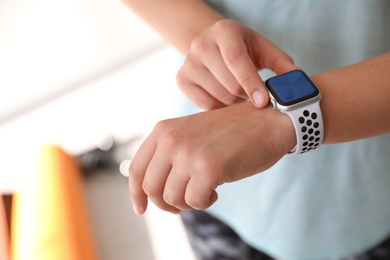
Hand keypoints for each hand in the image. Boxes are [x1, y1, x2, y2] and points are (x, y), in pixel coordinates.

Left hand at [128, 102, 294, 214]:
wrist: (267, 121)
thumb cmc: (231, 132)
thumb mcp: (191, 134)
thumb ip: (169, 155)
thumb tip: (152, 192)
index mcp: (164, 130)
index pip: (136, 169)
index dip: (137, 194)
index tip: (142, 209)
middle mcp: (171, 140)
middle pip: (151, 188)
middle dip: (166, 203)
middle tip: (184, 202)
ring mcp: (189, 153)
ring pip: (171, 198)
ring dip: (189, 201)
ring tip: (206, 189)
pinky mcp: (209, 168)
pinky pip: (194, 201)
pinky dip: (204, 201)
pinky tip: (216, 189)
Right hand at [176, 19, 298, 109]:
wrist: (211, 43)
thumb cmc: (242, 47)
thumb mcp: (262, 48)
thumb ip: (281, 63)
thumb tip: (298, 83)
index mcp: (224, 31)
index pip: (236, 60)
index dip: (250, 82)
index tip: (262, 102)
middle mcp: (201, 45)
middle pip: (228, 84)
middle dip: (247, 95)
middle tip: (256, 97)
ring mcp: (188, 63)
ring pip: (218, 97)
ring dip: (235, 103)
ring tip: (241, 94)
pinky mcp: (182, 79)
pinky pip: (205, 105)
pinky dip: (221, 107)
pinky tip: (227, 99)